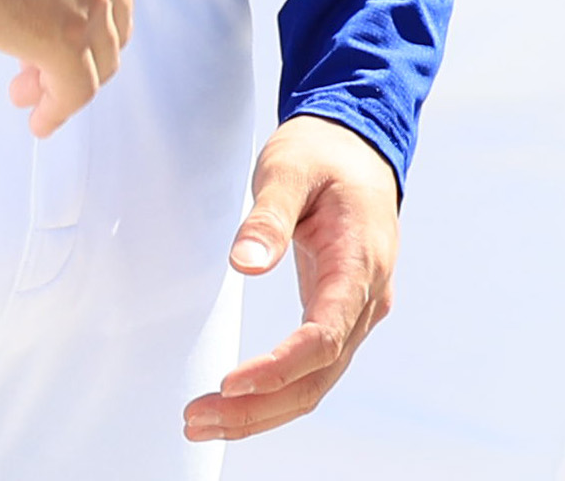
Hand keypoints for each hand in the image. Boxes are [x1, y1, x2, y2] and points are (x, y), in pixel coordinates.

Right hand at [0, 0, 129, 135]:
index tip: (61, 16)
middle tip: (45, 59)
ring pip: (98, 60)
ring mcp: (91, 0)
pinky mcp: (65, 40)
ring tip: (33, 92)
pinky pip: (74, 92)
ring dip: (65, 81)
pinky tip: (40, 117)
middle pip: (110, 21)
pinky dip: (57, 110)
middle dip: (78, 46)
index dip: (82, 4)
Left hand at [183, 114, 399, 443]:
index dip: (281, 367)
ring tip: (204, 419)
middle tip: (196, 418)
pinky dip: (279, 390)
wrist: (359, 145)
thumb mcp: (290, 166)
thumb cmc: (323, 153)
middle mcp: (367, 298)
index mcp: (361, 261)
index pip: (325, 334)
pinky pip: (315, 366)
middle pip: (319, 376)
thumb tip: (243, 265)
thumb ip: (268, 215)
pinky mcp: (342, 312)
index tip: (231, 383)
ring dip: (265, 408)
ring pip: (318, 381)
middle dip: (261, 406)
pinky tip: (240, 400)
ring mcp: (358, 310)